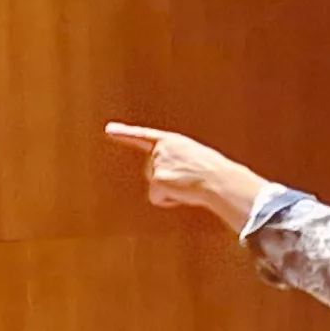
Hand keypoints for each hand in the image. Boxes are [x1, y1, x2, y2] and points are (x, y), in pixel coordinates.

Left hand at [103, 122, 274, 229]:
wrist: (220, 179)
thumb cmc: (215, 173)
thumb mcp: (195, 159)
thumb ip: (178, 163)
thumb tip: (184, 182)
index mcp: (171, 141)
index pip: (143, 136)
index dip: (125, 133)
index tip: (109, 129)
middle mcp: (161, 149)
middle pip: (151, 172)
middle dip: (166, 181)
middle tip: (187, 180)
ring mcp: (157, 163)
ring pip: (154, 186)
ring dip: (170, 191)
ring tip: (188, 185)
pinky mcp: (157, 179)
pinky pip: (157, 199)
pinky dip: (169, 201)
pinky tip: (182, 193)